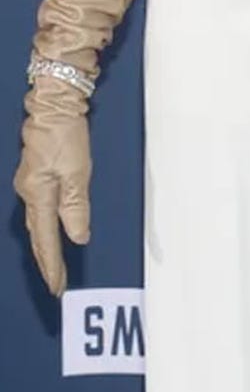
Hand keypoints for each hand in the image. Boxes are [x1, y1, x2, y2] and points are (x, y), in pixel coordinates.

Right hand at [15, 80, 92, 296]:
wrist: (53, 107)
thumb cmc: (66, 135)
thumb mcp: (77, 171)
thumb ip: (76, 206)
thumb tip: (78, 237)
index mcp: (38, 196)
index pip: (46, 239)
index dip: (52, 264)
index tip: (58, 285)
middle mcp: (29, 194)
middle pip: (38, 236)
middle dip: (47, 262)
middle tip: (55, 284)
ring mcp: (30, 185)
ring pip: (36, 225)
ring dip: (44, 247)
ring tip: (53, 268)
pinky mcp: (35, 177)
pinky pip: (39, 211)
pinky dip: (44, 228)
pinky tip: (49, 233)